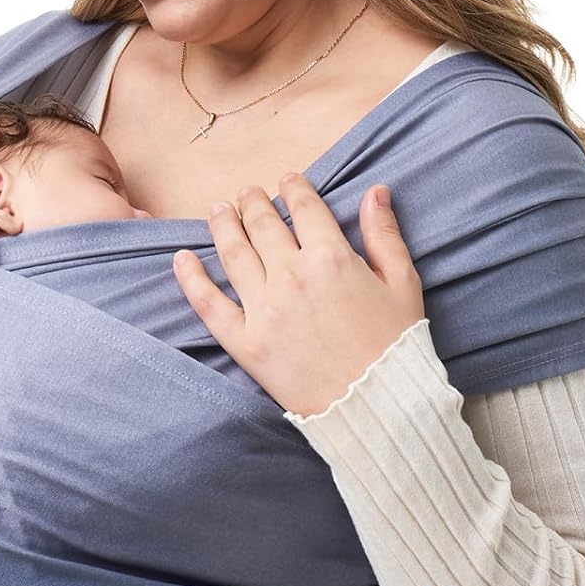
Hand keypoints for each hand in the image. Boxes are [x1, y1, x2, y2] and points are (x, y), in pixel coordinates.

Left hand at [172, 173, 425, 417]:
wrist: (376, 404)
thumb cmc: (395, 346)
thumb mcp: (403, 283)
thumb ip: (384, 233)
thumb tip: (375, 190)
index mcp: (331, 257)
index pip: (305, 209)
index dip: (294, 188)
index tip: (286, 181)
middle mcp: (291, 276)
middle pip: (263, 225)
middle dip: (253, 202)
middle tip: (246, 192)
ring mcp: (264, 309)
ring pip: (233, 253)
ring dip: (223, 225)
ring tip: (219, 211)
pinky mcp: (245, 341)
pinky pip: (209, 303)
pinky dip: (191, 278)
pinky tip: (181, 258)